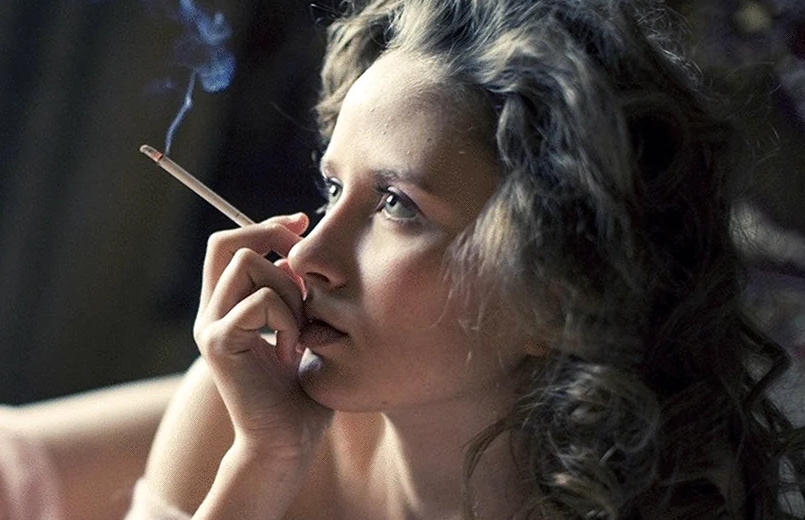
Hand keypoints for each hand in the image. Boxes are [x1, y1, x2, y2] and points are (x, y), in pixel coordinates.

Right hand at [194, 213, 332, 462]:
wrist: (287, 440)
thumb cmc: (301, 387)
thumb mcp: (300, 327)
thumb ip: (292, 290)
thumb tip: (297, 251)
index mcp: (227, 304)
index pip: (232, 241)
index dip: (267, 225)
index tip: (302, 225)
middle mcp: (211, 311)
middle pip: (228, 242)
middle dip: (274, 241)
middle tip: (304, 273)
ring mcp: (210, 326)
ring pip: (248, 264)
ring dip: (289, 289)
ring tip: (301, 328)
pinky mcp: (219, 344)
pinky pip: (258, 302)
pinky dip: (287, 319)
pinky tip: (293, 351)